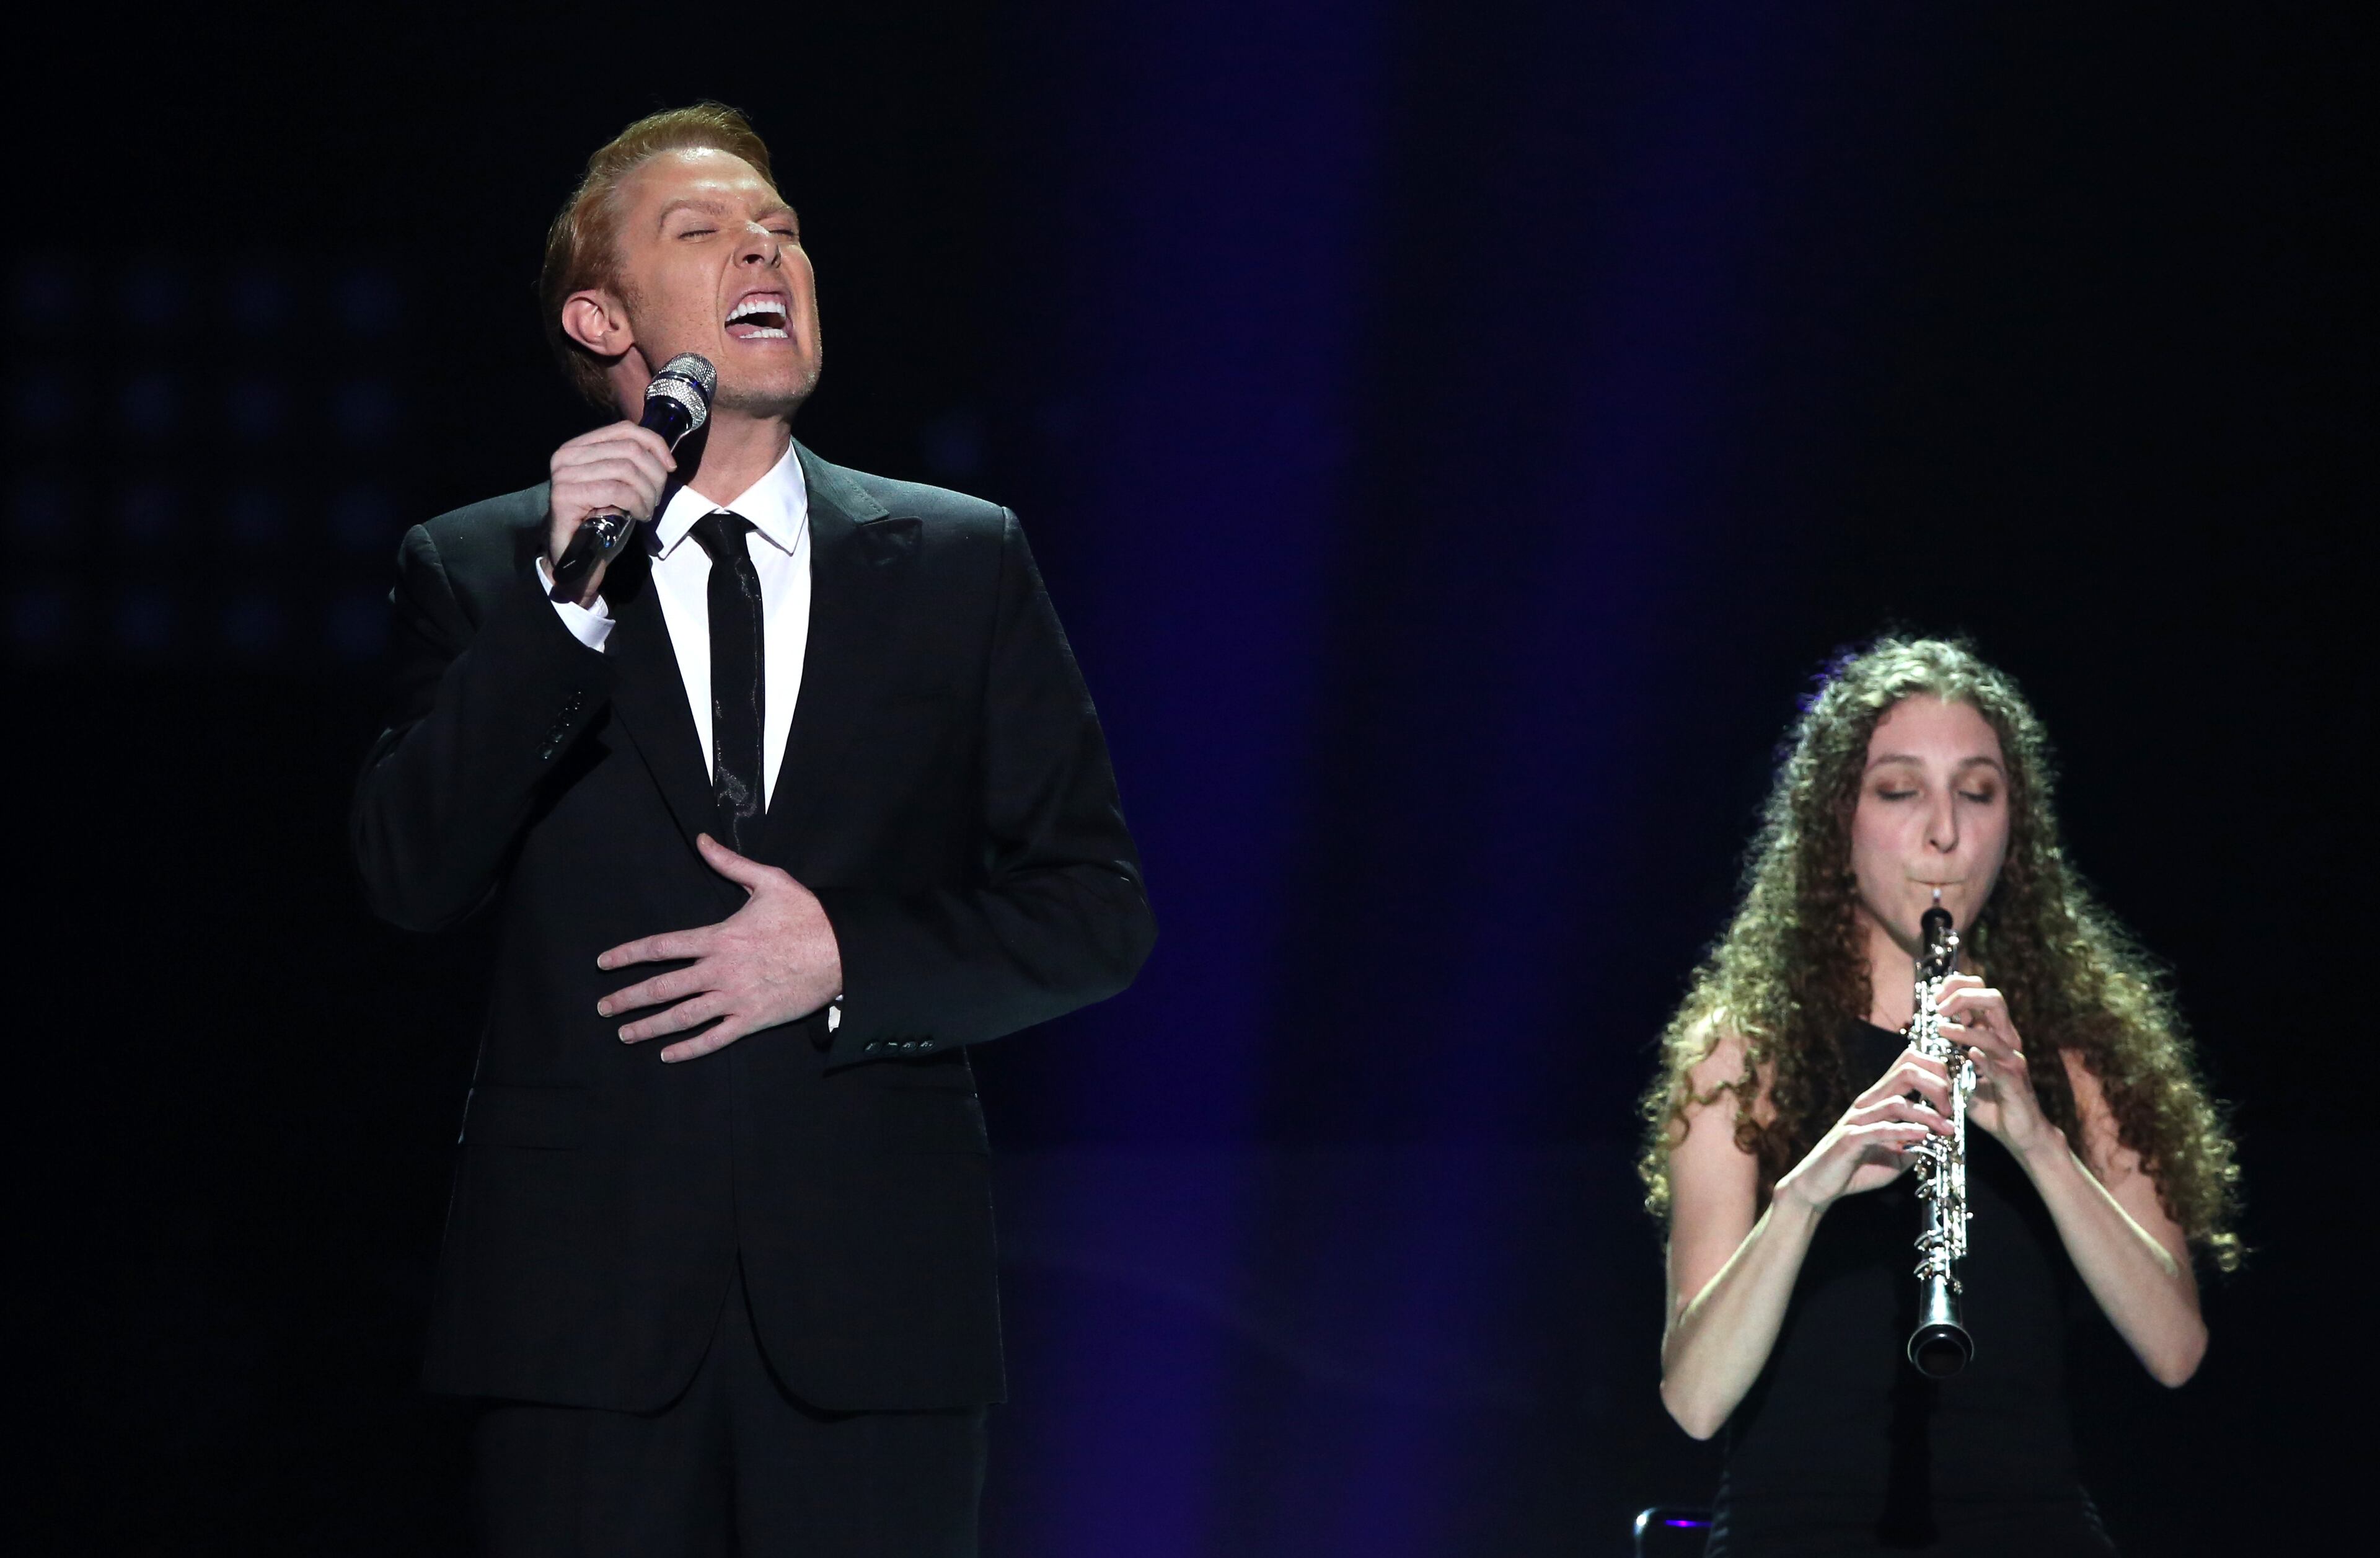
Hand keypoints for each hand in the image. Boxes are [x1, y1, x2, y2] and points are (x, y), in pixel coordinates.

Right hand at [546, 421, 675, 605]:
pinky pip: (616, 491)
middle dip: (654, 475)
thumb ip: (632, 464)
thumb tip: (663, 456)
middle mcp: (567, 455)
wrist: (574, 558)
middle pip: (629, 450)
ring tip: (647, 510)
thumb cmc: (600, 521)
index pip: (624, 429)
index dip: (655, 444)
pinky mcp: (565, 496)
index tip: (671, 467)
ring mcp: (563, 475)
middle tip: (656, 498)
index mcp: (579, 446)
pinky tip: (638, 516)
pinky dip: (636, 504)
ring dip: (647, 493)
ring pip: (625, 470)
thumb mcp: (620, 485)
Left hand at [595, 834, 842, 1062]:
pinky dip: (690, 1048)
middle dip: (628, 999)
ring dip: (650, 1026)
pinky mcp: (753, 1018)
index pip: (661, 947)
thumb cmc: (806, 914)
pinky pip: (715, 1038)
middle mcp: (720, 970)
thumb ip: (729, 863)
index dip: (628, 955)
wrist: (841, 949)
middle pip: (663, 988)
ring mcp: (735, 998)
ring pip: (683, 1017)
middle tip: (604, 1008)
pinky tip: (668, 1055)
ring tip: (625, 1033)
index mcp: (719, 937)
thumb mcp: (768, 880)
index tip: (604, 963)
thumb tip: (701, 841)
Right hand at [1774, 1047, 1954, 1211]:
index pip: (1908, 1065)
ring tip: (1947, 1129)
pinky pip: (1880, 1129)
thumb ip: (1916, 1142)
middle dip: (1937, 1084)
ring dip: (1928, 1114)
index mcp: (1878, 1100)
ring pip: (1897, 1102)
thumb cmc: (1856, 1167)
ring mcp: (1858, 1119)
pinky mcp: (1850, 1139)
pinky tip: (1924, 1136)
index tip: (1955, 1094)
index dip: (1936, 1071)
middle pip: (1906, 1071)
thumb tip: (1942, 1137)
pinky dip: (1905, 1131)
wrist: (1819, 1185)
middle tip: (1952, 1108)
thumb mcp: (1897, 1154)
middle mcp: (1868, 1103)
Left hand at [1936, 975, 2055, 1155]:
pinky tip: (1970, 1054)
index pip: (1982, 994)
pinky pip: (2000, 1068)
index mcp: (1995, 1033)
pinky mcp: (2015, 1083)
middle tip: (1939, 1008)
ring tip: (1941, 1030)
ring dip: (1964, 1030)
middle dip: (1964, 996)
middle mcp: (2007, 1041)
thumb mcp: (1963, 1073)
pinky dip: (1984, 1060)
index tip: (1934, 996)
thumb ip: (1949, 1054)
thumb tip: (1922, 1037)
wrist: (2019, 1132)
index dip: (1958, 987)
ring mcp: (2012, 1061)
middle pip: (1994, 1000)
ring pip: (1992, 1034)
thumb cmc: (1990, 1101)